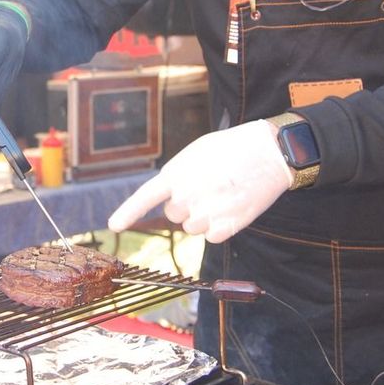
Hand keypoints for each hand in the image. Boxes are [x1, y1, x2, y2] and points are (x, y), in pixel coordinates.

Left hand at [107, 120, 292, 242]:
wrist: (269, 153)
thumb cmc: (233, 148)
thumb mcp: (197, 153)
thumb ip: (180, 175)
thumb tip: (173, 196)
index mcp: (175, 174)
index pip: (144, 198)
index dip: (127, 213)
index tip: (114, 226)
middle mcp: (185, 197)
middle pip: (174, 215)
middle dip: (187, 205)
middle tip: (210, 186)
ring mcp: (203, 214)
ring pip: (193, 227)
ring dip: (205, 216)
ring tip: (225, 193)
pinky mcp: (223, 228)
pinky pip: (212, 236)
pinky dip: (222, 226)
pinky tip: (234, 205)